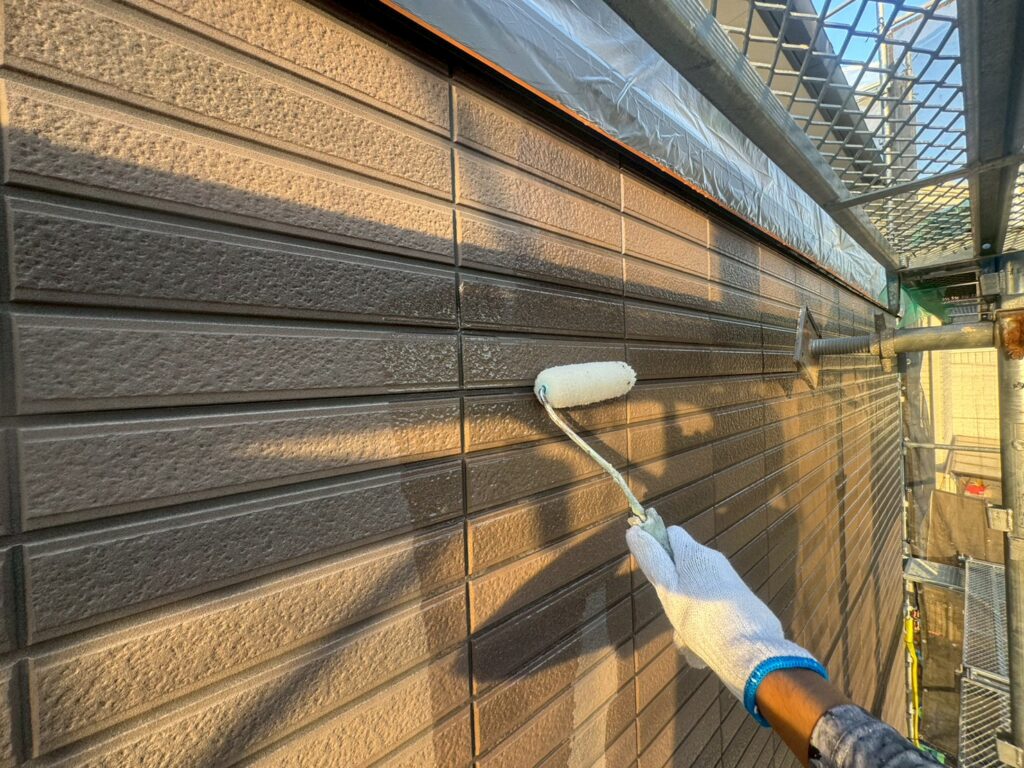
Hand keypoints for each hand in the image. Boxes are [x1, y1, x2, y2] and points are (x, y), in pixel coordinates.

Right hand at [626, 524, 826, 724]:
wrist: (749, 650)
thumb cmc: (699, 617)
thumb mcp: (668, 589)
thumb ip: (652, 560)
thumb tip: (634, 531)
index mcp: (695, 553)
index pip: (671, 535)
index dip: (659, 549)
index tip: (657, 576)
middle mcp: (715, 562)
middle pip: (685, 568)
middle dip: (675, 591)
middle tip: (674, 616)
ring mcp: (731, 583)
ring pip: (698, 594)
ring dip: (689, 615)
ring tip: (690, 639)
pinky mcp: (743, 605)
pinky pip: (715, 610)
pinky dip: (706, 626)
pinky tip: (705, 648)